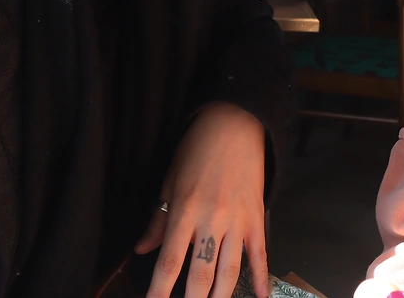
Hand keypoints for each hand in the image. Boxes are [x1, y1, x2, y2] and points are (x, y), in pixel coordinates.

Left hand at [136, 103, 268, 297]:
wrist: (234, 124)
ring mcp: (237, 221)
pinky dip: (262, 277)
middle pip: (200, 275)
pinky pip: (259, 253)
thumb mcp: (170, 181)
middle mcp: (211, 220)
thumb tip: (142, 250)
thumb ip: (158, 220)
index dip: (158, 291)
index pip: (169, 262)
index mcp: (185, 211)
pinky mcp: (256, 217)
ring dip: (220, 297)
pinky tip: (261, 295)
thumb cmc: (197, 149)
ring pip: (230, 271)